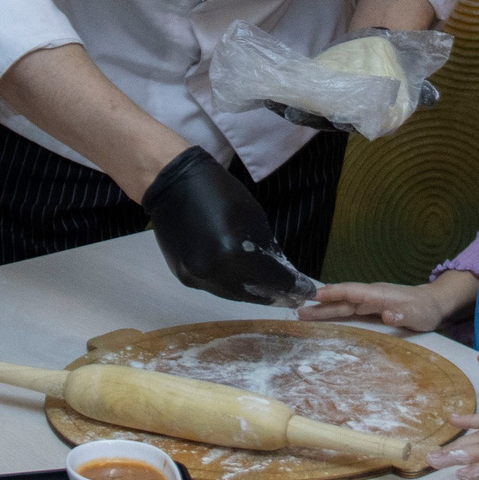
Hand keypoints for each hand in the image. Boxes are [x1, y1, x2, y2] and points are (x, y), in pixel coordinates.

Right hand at [141, 146, 316, 305]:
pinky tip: (242, 280)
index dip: (293, 286)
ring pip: (232, 294)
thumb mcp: (253, 217)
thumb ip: (267, 249)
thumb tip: (281, 272)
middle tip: (291, 295)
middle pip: (253, 294)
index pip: (272, 279)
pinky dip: (230, 285)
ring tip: (270, 292)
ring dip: (253, 294)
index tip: (306, 290)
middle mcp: (214, 271)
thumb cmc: (218, 191)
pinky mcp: (184, 277)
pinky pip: (214, 287)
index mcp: (235, 252)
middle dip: (274, 294)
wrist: (172, 184)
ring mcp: (196, 276)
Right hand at [299, 280, 451, 330]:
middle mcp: (371, 296)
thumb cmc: (425, 310)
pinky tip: (324, 315)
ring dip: (325, 309)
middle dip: (321, 304)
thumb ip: (404, 314)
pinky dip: (335, 312)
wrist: (433, 303)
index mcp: (379, 295)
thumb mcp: (418, 315)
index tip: (314, 295)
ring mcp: (370, 301)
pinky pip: (349, 309)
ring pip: (343, 304)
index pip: (352, 292)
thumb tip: (388, 314)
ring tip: (304, 314)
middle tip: (299, 310)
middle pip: (342, 299)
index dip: (334, 293)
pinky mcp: (371, 308)